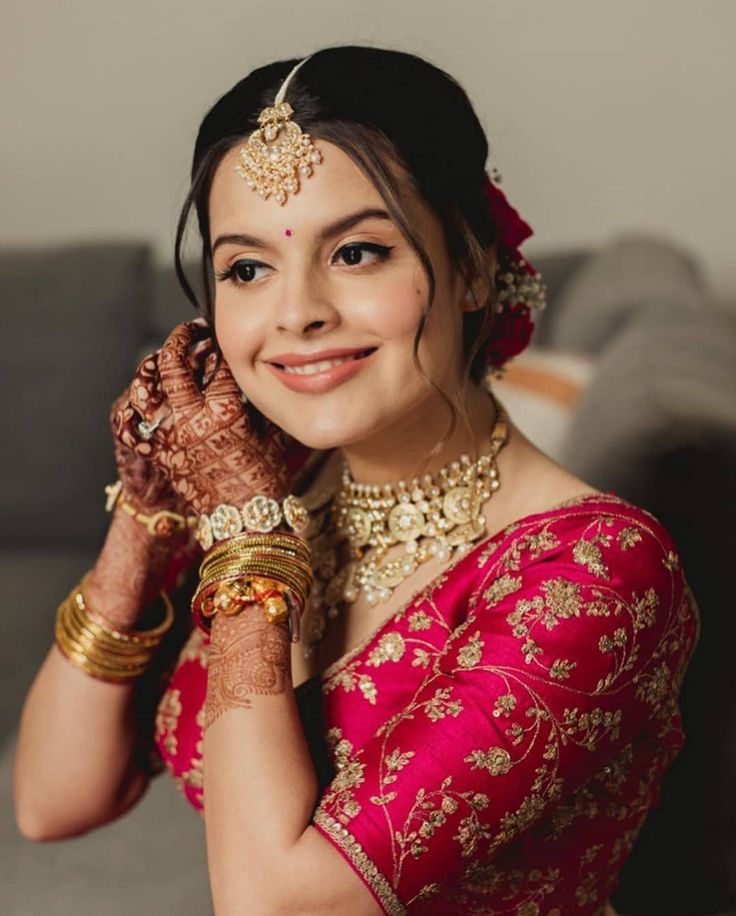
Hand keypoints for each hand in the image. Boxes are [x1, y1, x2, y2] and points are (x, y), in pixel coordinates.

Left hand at [138, 321, 290, 514]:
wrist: (245, 520)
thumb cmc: (266, 478)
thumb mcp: (271, 432)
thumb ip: (258, 400)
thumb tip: (253, 373)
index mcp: (225, 411)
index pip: (218, 361)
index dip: (220, 344)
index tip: (221, 336)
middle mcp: (193, 420)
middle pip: (174, 363)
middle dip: (181, 339)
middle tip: (189, 331)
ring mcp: (170, 437)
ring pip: (147, 387)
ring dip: (154, 367)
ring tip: (164, 358)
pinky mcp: (158, 454)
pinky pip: (134, 421)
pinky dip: (137, 405)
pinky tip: (148, 395)